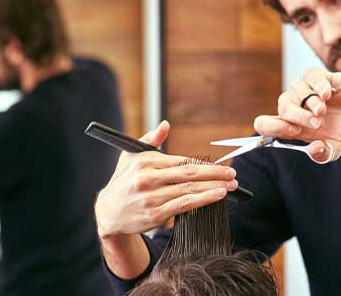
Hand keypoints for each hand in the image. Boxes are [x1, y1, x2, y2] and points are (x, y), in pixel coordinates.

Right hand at [94, 121, 237, 238]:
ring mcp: (151, 198)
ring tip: (230, 186)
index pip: (181, 161)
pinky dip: (203, 200)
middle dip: (214, 174)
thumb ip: (150, 139)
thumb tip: (166, 124)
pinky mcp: (154, 215)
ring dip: (213, 187)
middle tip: (232, 174)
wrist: (108, 212)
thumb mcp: (130, 156)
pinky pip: (184, 205)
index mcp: (145, 161)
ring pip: (189, 190)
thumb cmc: (123, 181)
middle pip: (188, 174)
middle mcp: (147, 178)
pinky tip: (216, 196)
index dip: (203, 164)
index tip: (221, 165)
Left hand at [254, 68, 340, 161]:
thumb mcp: (335, 147)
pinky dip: (318, 85)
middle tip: (317, 124)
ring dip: (310, 102)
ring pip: (296, 90)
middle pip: (282, 107)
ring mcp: (305, 91)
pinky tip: (327, 95)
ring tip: (323, 111)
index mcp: (291, 126)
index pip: (265, 124)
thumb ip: (324, 153)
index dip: (270, 127)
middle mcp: (294, 106)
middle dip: (298, 116)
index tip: (292, 131)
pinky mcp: (317, 77)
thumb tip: (313, 150)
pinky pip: (310, 76)